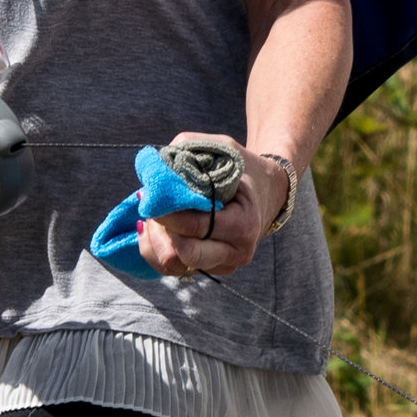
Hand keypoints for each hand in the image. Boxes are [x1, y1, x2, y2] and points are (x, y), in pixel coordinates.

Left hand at [137, 132, 294, 280]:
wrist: (267, 191)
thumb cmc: (241, 167)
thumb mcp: (221, 148)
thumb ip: (187, 151)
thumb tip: (153, 169)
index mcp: (244, 224)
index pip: (196, 226)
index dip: (167, 213)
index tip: (148, 196)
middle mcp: (237, 251)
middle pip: (185, 254)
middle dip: (160, 230)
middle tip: (151, 208)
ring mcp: (224, 264)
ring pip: (174, 266)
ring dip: (155, 241)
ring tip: (152, 217)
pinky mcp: (211, 269)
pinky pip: (174, 267)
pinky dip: (157, 249)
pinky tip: (155, 228)